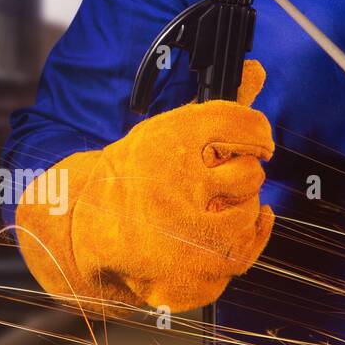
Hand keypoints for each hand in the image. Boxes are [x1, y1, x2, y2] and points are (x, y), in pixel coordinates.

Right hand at [17, 60, 275, 312]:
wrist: (85, 227)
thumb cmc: (141, 173)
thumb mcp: (173, 132)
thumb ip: (222, 108)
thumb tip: (256, 69)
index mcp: (167, 141)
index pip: (239, 122)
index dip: (256, 132)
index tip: (258, 142)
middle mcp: (169, 183)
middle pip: (249, 174)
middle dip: (243, 178)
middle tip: (219, 183)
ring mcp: (174, 234)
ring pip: (247, 216)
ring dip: (244, 212)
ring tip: (218, 209)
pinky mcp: (180, 275)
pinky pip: (240, 258)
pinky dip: (242, 245)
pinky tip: (229, 234)